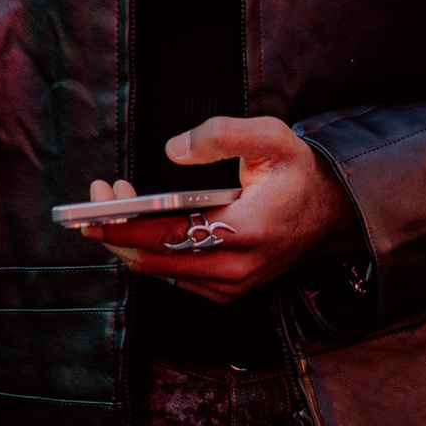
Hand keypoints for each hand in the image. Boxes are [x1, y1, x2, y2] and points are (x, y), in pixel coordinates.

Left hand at [80, 117, 356, 303]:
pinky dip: (150, 251)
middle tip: (96, 196)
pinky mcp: (226, 290)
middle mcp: (235, 268)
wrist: (331, 213)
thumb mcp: (271, 137)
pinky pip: (174, 275)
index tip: (94, 207)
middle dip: (116, 229)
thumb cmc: (297, 172)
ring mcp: (230, 285)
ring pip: (160, 271)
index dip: (125, 224)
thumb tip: (172, 149)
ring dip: (130, 240)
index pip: (170, 234)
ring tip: (112, 203)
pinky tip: (139, 223)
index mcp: (245, 231)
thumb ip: (221, 135)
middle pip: (155, 259)